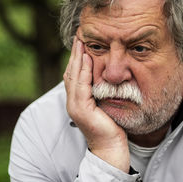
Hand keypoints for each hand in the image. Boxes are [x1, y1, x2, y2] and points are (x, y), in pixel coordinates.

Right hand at [63, 36, 129, 172]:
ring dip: (77, 57)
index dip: (77, 57)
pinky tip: (87, 58)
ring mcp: (75, 105)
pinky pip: (81, 85)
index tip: (81, 41)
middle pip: (71, 71)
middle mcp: (73, 101)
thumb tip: (107, 75)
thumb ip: (102, 90)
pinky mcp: (81, 109)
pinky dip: (84, 71)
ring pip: (74, 75)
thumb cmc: (111, 125)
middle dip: (75, 52)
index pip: (75, 73)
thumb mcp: (105, 103)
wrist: (111, 147)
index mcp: (78, 99)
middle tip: (79, 35)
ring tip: (81, 41)